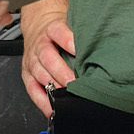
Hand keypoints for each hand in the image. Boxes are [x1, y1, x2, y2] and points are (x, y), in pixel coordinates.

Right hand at [20, 0, 75, 117]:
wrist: (38, 28)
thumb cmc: (60, 31)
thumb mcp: (70, 25)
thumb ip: (83, 35)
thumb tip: (105, 48)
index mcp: (51, 29)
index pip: (58, 31)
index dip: (67, 40)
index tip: (77, 50)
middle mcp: (39, 45)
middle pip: (47, 57)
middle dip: (61, 71)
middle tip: (74, 82)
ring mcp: (32, 60)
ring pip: (39, 73)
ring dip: (52, 86)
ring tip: (66, 96)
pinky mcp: (27, 75)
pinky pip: (32, 90)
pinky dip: (42, 101)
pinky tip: (53, 108)